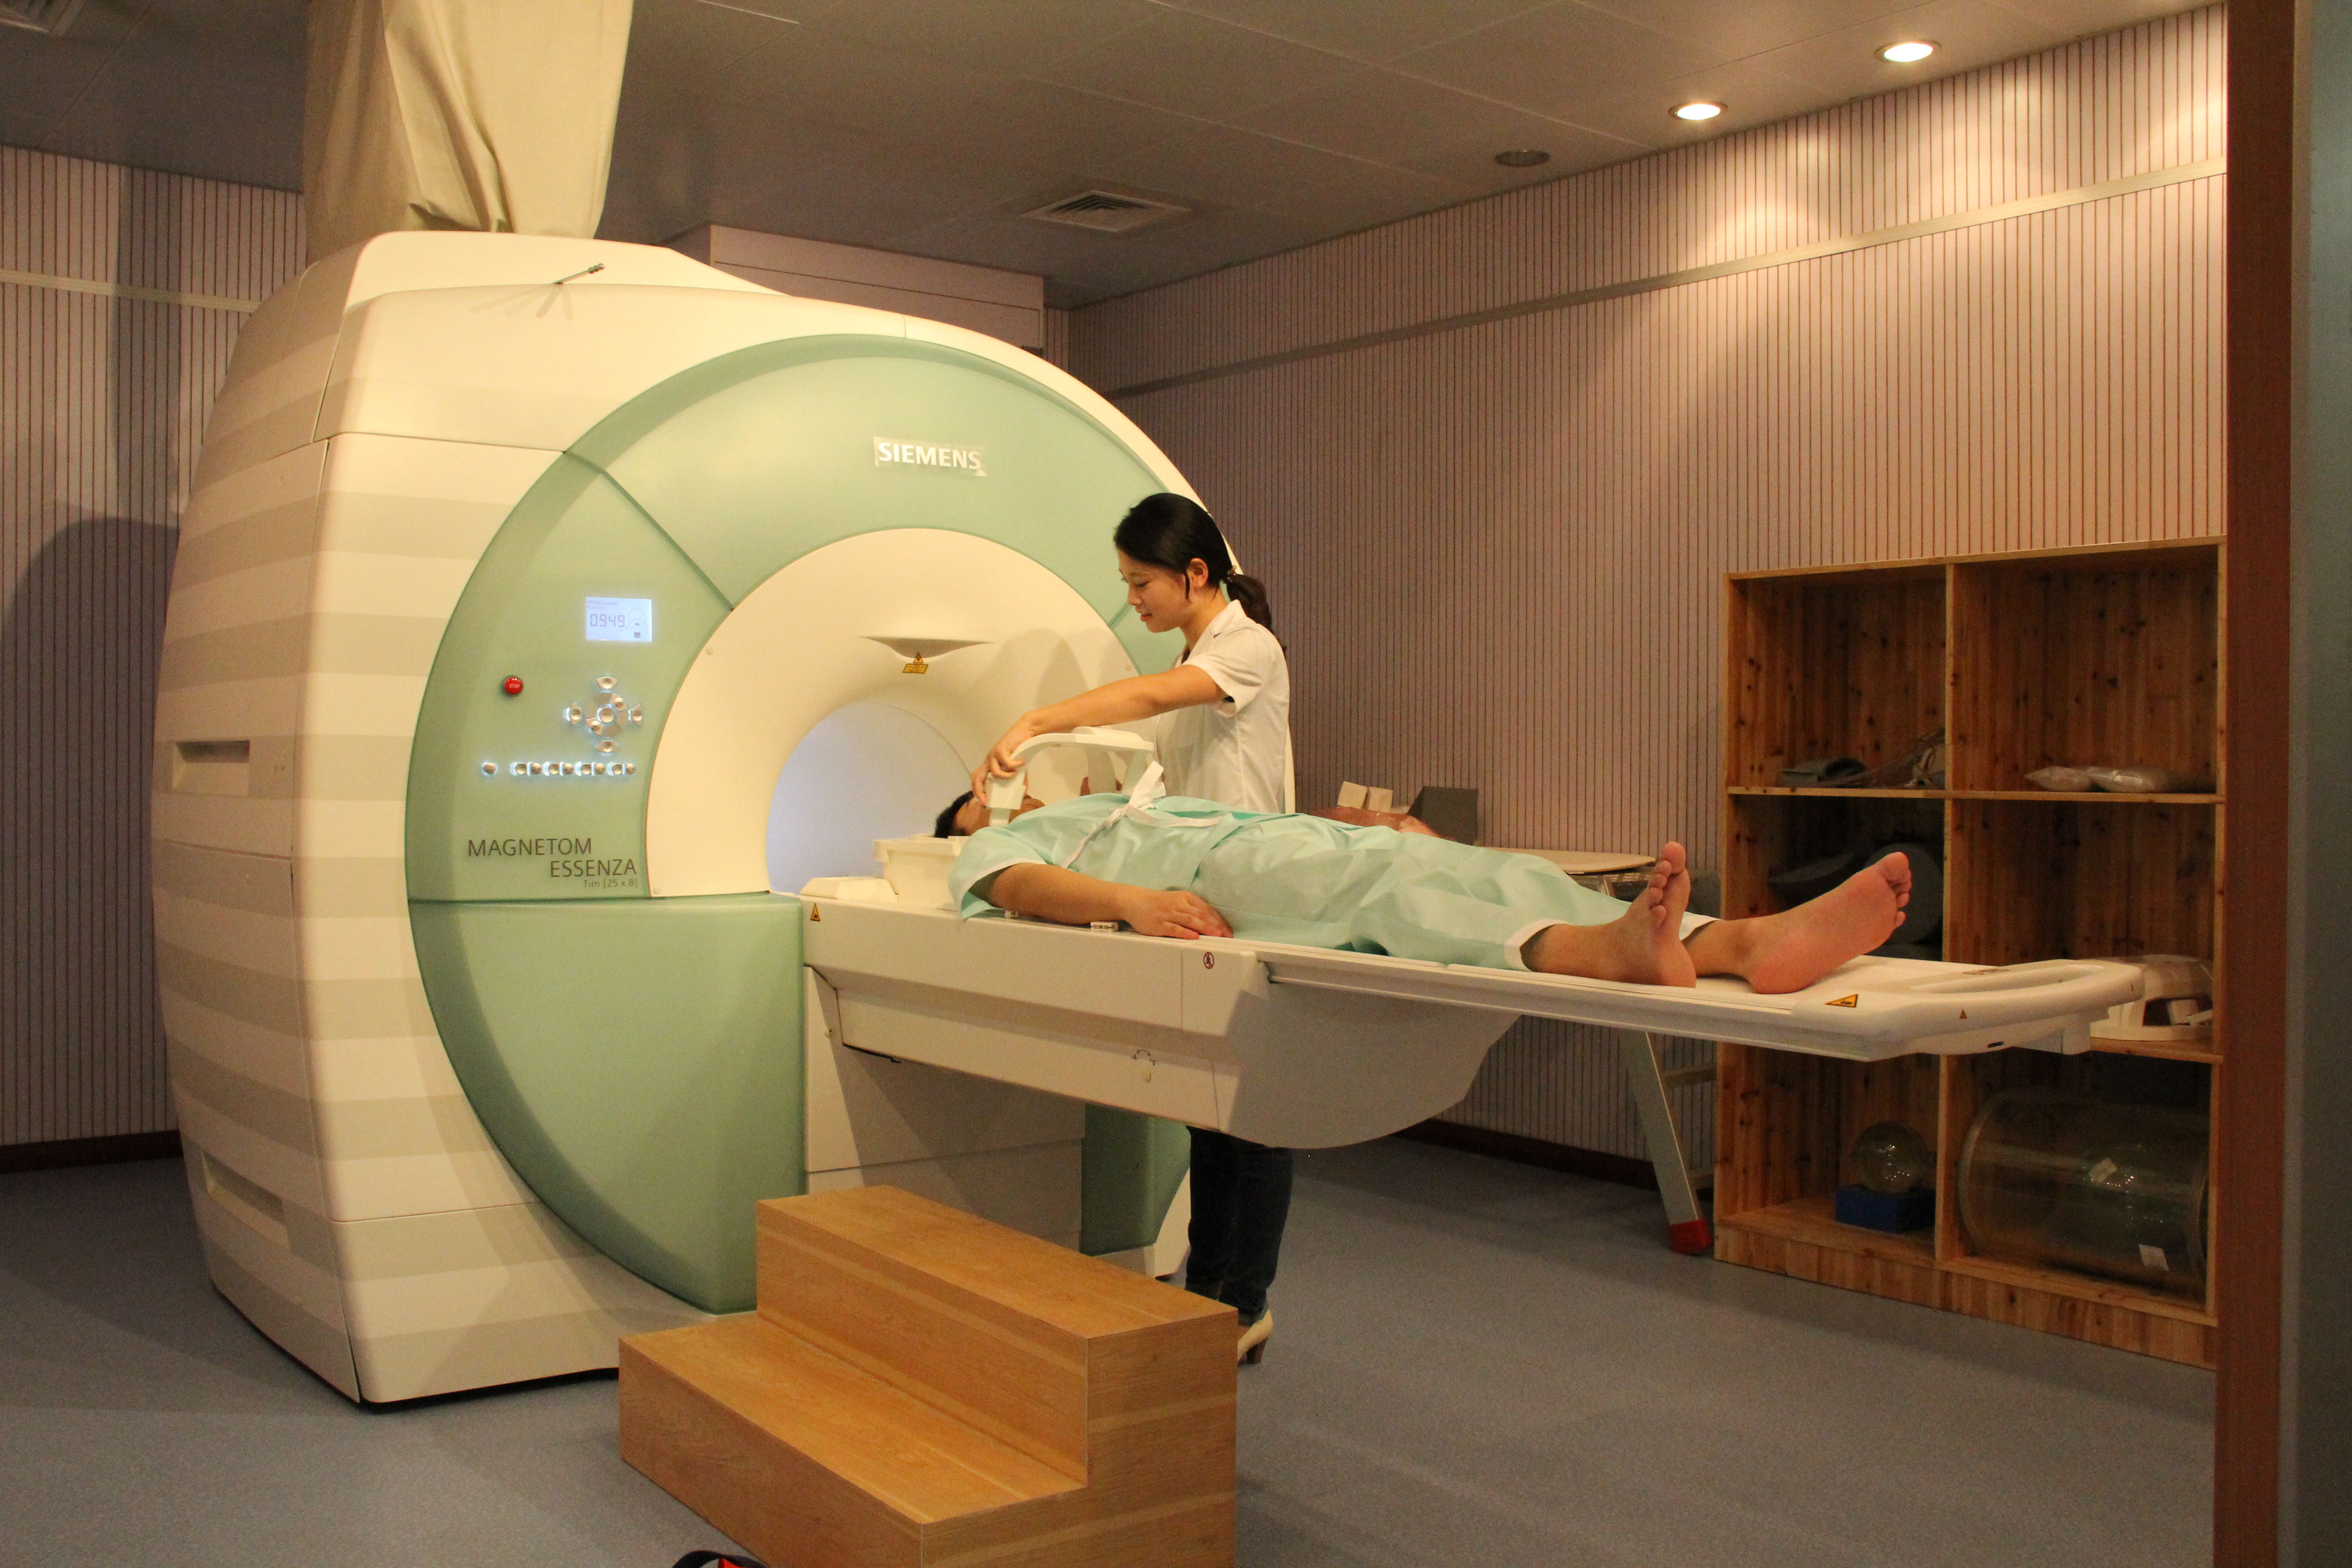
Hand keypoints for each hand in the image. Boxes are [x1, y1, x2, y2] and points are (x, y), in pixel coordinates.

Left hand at [971, 716, 1039, 799]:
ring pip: (994, 772)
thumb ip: (1017, 779)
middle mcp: (989, 760)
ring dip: (1006, 777)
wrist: (1025, 732)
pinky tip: (1022, 763)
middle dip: (979, 790)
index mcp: (990, 765)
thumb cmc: (1020, 750)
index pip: (977, 778)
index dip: (977, 790)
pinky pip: (1006, 763)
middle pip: (977, 777)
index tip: (983, 802)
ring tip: (1016, 773)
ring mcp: (993, 755)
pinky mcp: (1000, 749)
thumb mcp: (1017, 768)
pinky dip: (1015, 765)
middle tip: (986, 801)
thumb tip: (1022, 794)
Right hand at [1116, 889, 1231, 939]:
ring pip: (1190, 920)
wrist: (1135, 901)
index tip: (1228, 930)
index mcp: (1186, 898)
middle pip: (1201, 915)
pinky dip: (1185, 932)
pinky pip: (1174, 928)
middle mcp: (1179, 904)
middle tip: (1227, 935)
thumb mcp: (1178, 901)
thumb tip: (1213, 922)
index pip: (1206, 909)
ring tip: (1216, 935)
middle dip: (1216, 926)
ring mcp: (1168, 914)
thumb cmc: (1159, 903)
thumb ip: (1193, 910)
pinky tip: (1194, 937)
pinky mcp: (1159, 924)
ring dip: (1205, 928)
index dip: (1219, 920)